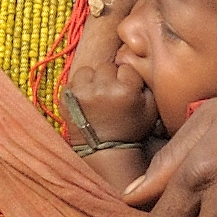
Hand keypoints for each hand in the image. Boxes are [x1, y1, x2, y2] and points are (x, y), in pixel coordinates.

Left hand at [62, 2, 154, 146]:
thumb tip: (140, 64)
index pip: (126, 68)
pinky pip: (72, 82)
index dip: (127, 79)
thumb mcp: (151, 110)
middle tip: (111, 94)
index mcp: (125, 89)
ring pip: (87, 71)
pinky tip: (85, 101)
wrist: (105, 151)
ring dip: (92, 80)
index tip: (126, 91)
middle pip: (106, 67)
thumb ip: (148, 85)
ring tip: (97, 96)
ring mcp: (81, 92)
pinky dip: (78, 89)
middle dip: (109, 77)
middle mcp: (102, 88)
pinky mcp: (66, 98)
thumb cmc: (130, 129)